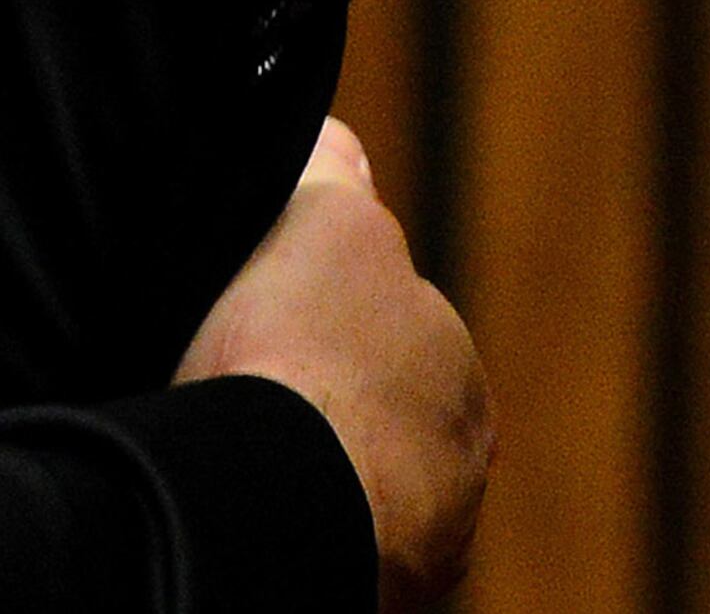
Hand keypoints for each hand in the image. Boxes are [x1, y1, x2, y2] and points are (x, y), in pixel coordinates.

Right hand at [177, 120, 490, 611]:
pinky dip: (309, 521)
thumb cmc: (298, 354)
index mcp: (457, 367)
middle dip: (333, 401)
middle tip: (251, 391)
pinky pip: (341, 541)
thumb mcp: (319, 219)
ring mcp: (427, 536)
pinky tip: (257, 502)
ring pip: (364, 480)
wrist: (279, 497)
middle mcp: (462, 457)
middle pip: (383, 410)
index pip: (393, 326)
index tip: (267, 323)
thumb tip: (338, 141)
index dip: (324, 314)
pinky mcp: (380, 592)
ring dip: (321, 467)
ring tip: (247, 452)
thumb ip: (336, 174)